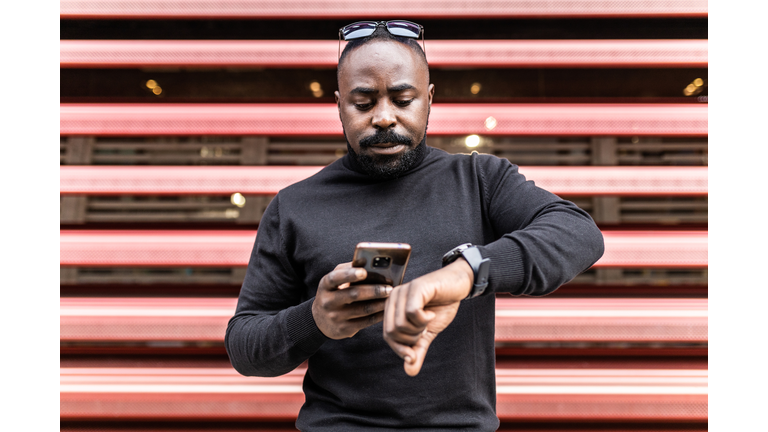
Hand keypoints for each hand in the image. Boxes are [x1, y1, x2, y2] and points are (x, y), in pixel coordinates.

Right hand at [312, 262, 392, 338]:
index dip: (349, 275)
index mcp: (325, 285)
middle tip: (389, 287)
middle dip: (374, 290)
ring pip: (363, 309)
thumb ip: (348, 268)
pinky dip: (379, 314)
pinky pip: (366, 321)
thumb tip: (366, 260)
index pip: (335, 278)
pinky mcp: (344, 329)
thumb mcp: (335, 280)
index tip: (364, 272)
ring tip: (391, 296)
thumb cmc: (333, 293)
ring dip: (380, 302)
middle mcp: (328, 301)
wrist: (321, 320)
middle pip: (353, 294)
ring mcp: (335, 317)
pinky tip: (386, 307)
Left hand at [382, 259, 473, 375]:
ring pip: (401, 324)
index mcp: (392, 308)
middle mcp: (393, 298)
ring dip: (419, 328)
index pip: (387, 335)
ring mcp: (403, 291)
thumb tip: (410, 371)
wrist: (458, 286)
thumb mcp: (428, 332)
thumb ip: (418, 350)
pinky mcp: (415, 287)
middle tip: (425, 329)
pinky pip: (411, 312)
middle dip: (411, 338)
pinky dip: (424, 319)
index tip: (415, 352)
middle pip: (392, 332)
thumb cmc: (441, 306)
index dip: (401, 348)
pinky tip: (432, 313)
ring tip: (429, 319)